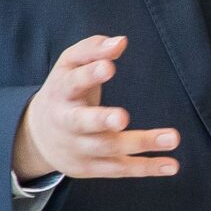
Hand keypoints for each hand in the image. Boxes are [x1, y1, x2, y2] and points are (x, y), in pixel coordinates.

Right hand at [12, 35, 180, 181]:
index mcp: (61, 93)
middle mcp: (67, 123)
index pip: (73, 83)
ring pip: (108, 148)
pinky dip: (146, 167)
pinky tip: (172, 165)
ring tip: (173, 137)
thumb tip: (120, 42)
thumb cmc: (65, 90)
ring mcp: (79, 148)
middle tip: (122, 118)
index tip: (109, 67)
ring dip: (141, 143)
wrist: (37, 137)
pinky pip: (120, 169)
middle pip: (83, 124)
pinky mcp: (92, 167)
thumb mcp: (70, 65)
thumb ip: (93, 50)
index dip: (90, 75)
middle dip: (101, 120)